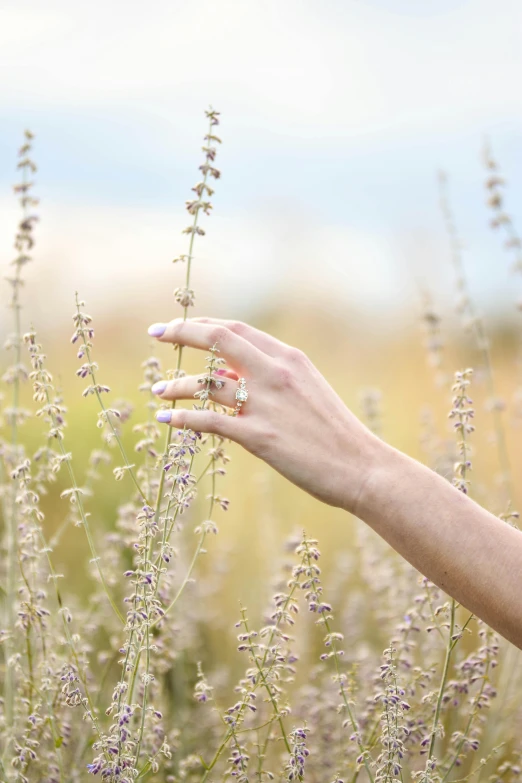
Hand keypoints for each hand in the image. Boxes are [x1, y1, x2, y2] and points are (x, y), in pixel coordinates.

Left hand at [147, 317, 382, 510]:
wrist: (360, 467)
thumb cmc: (333, 432)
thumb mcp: (306, 391)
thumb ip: (269, 378)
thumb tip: (225, 374)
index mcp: (289, 358)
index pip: (236, 329)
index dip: (203, 324)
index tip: (180, 325)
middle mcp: (275, 373)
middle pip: (217, 339)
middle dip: (181, 332)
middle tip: (157, 333)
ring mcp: (266, 404)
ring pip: (206, 382)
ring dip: (176, 385)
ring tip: (159, 391)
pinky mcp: (259, 436)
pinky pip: (209, 421)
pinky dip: (182, 419)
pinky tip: (167, 421)